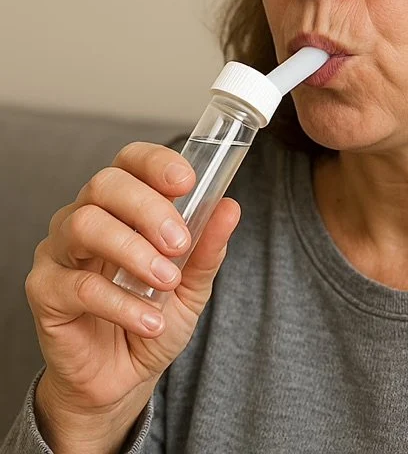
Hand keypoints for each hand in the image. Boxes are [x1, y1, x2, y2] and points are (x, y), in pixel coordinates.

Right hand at [25, 141, 240, 425]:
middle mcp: (85, 217)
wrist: (123, 378)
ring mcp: (59, 253)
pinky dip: (121, 303)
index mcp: (122, 205)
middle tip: (179, 244)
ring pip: (85, 225)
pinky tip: (149, 320)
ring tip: (167, 282)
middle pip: (105, 184)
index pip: (130, 160)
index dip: (156, 163)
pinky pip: (77, 286)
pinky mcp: (45, 292)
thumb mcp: (193, 283)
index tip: (187, 182)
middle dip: (149, 208)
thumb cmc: (153, 317)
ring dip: (134, 251)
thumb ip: (208, 245)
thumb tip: (229, 208)